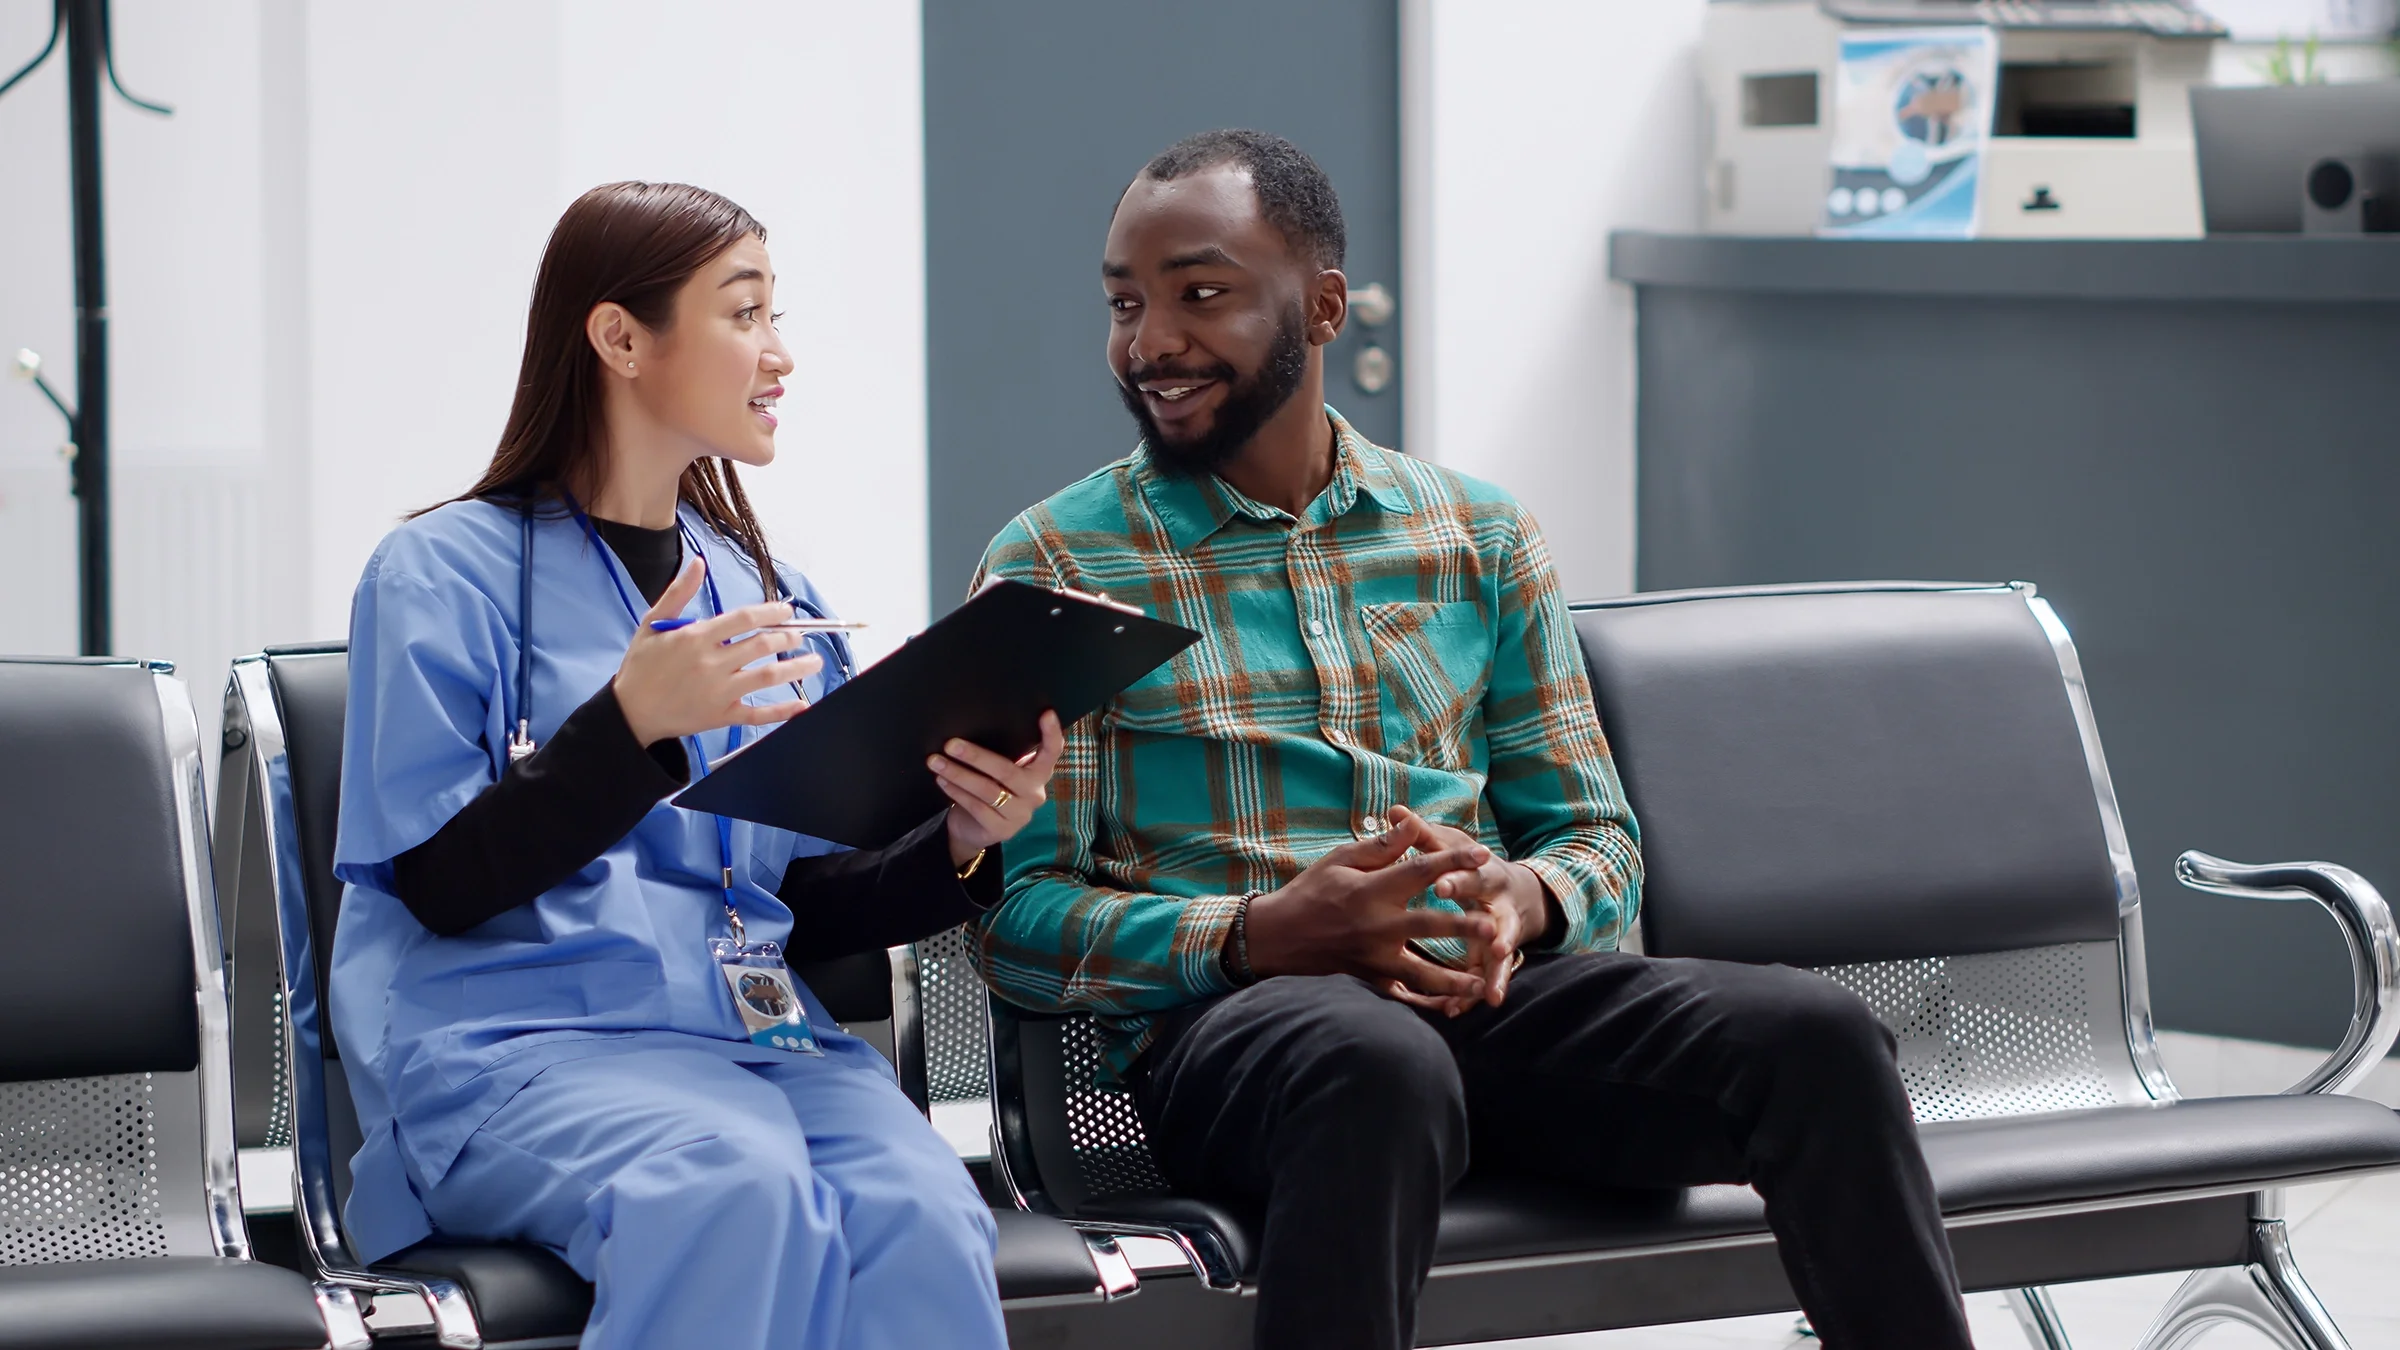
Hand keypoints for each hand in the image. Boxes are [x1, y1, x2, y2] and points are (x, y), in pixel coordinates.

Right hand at [613, 558, 822, 746]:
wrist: (629, 711)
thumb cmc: (641, 666)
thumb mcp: (652, 623)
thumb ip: (678, 593)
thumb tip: (698, 564)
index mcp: (696, 637)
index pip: (744, 619)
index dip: (771, 613)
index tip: (787, 612)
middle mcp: (712, 663)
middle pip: (761, 645)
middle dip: (787, 638)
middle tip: (800, 634)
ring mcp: (719, 691)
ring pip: (767, 676)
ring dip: (796, 668)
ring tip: (815, 661)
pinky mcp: (721, 715)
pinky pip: (757, 714)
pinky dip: (781, 711)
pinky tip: (802, 705)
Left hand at [929, 710, 1065, 866]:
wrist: (974, 830)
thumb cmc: (988, 790)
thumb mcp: (998, 772)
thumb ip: (1000, 755)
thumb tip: (973, 726)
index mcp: (1039, 774)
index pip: (1052, 752)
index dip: (1052, 734)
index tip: (1046, 713)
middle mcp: (1035, 794)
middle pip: (1007, 771)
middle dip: (976, 756)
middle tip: (951, 744)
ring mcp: (1020, 815)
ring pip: (987, 790)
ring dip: (959, 774)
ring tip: (936, 762)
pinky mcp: (1002, 830)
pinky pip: (977, 807)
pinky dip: (957, 792)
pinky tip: (942, 781)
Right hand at [1243, 812, 1496, 1005]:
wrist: (1276, 937)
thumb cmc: (1309, 892)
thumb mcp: (1340, 860)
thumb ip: (1381, 847)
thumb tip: (1413, 822)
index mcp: (1370, 891)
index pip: (1419, 872)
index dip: (1452, 861)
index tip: (1483, 854)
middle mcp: (1375, 927)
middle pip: (1428, 926)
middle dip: (1463, 928)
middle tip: (1493, 927)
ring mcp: (1373, 959)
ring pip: (1421, 973)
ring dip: (1453, 979)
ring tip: (1481, 982)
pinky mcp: (1369, 980)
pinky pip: (1403, 996)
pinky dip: (1428, 1003)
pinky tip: (1453, 1006)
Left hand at [1399, 813, 1553, 1013]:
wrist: (1515, 893)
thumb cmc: (1471, 865)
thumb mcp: (1451, 845)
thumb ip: (1423, 834)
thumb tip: (1394, 811)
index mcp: (1484, 874)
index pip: (1470, 874)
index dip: (1457, 878)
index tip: (1441, 886)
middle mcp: (1497, 906)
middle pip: (1496, 918)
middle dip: (1490, 931)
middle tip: (1488, 942)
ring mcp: (1501, 935)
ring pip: (1500, 957)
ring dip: (1496, 974)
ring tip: (1490, 995)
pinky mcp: (1495, 958)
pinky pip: (1486, 979)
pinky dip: (1474, 995)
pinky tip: (1459, 1011)